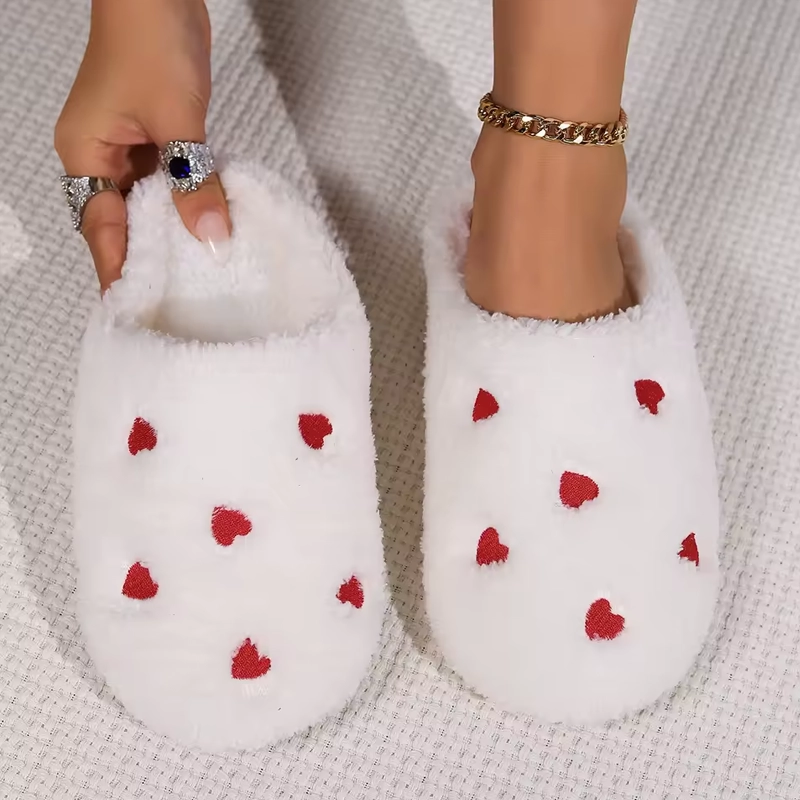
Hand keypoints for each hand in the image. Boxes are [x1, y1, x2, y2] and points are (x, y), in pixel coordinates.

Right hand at [55, 0, 230, 292]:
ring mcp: (127, 149)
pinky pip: (169, 185)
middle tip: (176, 306)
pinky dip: (186, 206)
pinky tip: (208, 232)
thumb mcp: (177, 119)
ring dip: (173, 235)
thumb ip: (194, 179)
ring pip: (148, 207)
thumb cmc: (152, 43)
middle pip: (122, 223)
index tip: (137, 313)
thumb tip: (213, 237)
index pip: (101, 229)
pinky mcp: (155, 140)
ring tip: (198, 280)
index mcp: (85, 155)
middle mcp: (100, 158)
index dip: (119, 271)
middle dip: (149, 262)